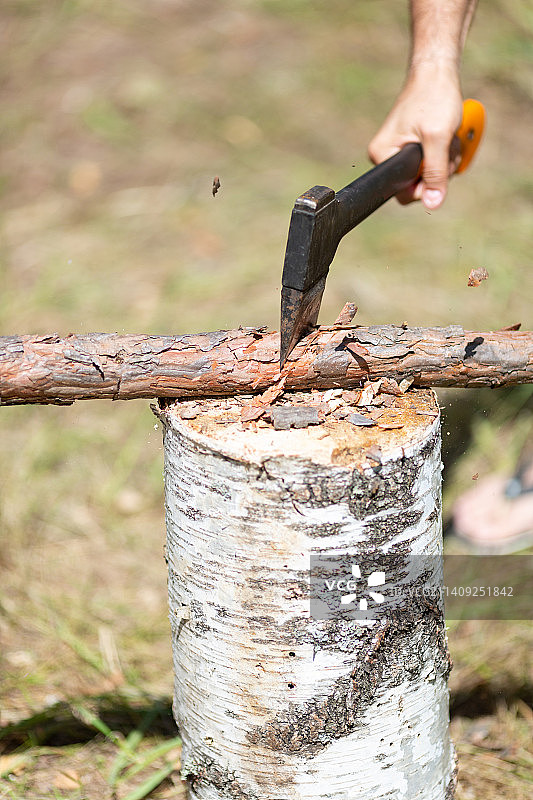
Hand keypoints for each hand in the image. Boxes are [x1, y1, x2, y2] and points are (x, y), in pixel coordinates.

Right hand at [368, 66, 463, 209]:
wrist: (436, 71)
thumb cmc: (434, 97)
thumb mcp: (438, 138)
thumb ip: (434, 173)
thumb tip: (433, 204)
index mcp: (381, 156)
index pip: (402, 194)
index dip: (425, 187)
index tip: (437, 164)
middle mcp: (385, 156)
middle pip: (416, 186)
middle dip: (437, 171)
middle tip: (445, 146)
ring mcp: (398, 152)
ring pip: (426, 176)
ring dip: (444, 161)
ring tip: (447, 136)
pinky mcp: (411, 147)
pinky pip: (429, 164)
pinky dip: (443, 154)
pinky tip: (446, 136)